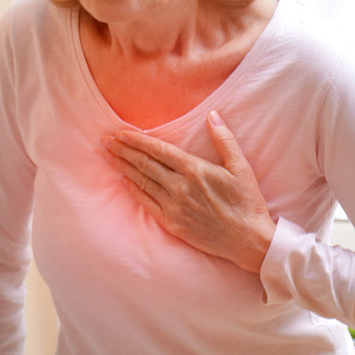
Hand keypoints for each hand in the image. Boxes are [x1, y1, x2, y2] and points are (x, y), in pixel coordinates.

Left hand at [102, 111, 275, 272]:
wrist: (249, 240)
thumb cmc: (247, 202)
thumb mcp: (241, 167)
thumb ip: (224, 139)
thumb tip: (213, 115)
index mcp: (195, 170)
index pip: (158, 150)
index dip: (137, 140)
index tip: (121, 133)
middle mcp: (180, 187)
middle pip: (145, 164)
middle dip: (123, 150)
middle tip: (105, 140)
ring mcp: (174, 206)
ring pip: (143, 182)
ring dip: (124, 167)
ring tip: (109, 156)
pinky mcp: (173, 223)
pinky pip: (148, 203)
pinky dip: (134, 190)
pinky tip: (125, 180)